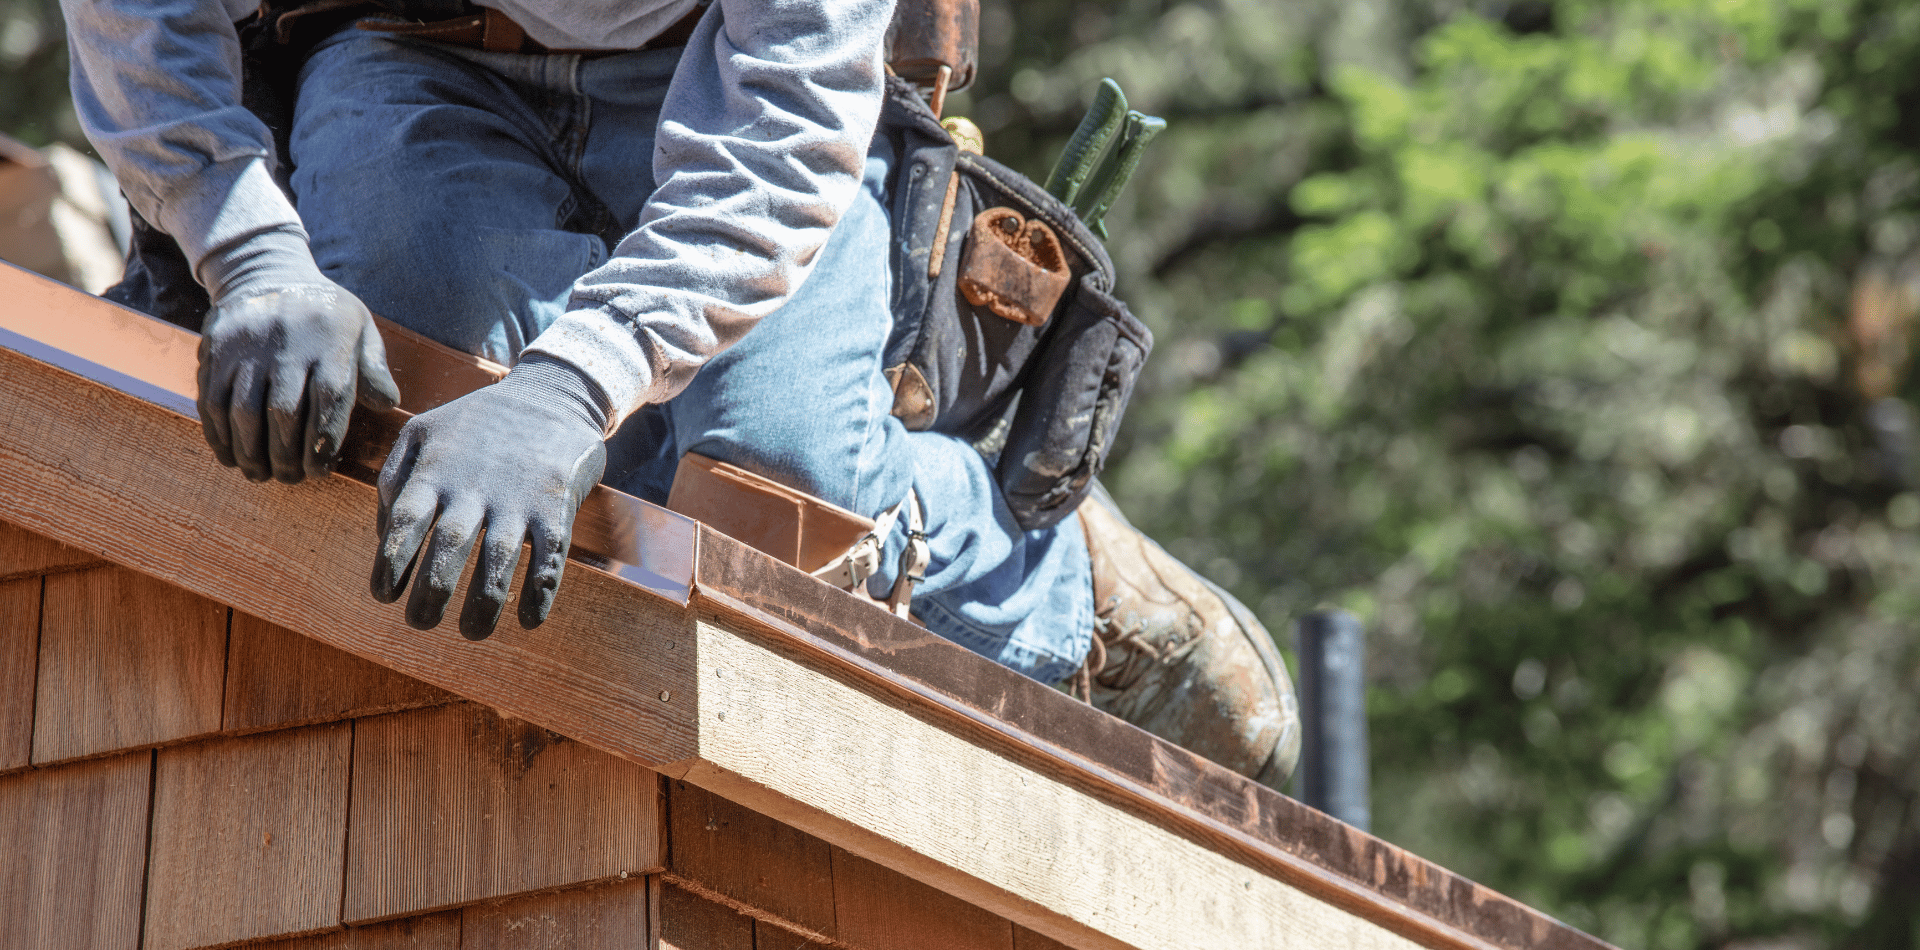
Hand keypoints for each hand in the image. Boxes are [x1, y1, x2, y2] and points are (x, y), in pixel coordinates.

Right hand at [197, 281, 400, 482]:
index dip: (323, 443)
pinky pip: (211, 399)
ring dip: (250, 451)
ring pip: (243, 410)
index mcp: (329, 342)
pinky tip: (231, 456)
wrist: (267, 272)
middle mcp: (286, 345)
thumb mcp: (361, 329)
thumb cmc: (325, 314)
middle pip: (283, 412)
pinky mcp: (216, 349)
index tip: (319, 471)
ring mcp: (247, 347)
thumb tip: (387, 404)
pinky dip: (219, 434)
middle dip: (285, 454)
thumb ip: (374, 368)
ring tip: (260, 474)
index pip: (329, 400)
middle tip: (290, 479)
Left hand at [371, 355, 609, 638]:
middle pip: (448, 548)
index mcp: (435, 471)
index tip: (384, 596)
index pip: (405, 525)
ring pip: (498, 560)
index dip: (391, 566)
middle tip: (420, 624)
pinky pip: (549, 556)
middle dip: (431, 593)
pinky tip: (529, 620)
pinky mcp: (556, 506)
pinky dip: (540, 592)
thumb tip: (384, 537)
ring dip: (484, 603)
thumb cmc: (478, 423)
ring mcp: (518, 497)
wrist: (552, 396)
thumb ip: (395, 479)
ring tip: (472, 633)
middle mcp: (474, 487)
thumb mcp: (422, 432)